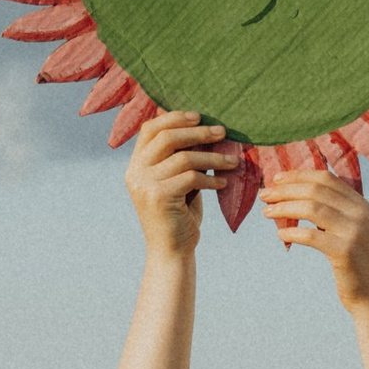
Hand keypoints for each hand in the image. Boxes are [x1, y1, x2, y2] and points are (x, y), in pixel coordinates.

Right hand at [125, 110, 235, 255]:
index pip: (150, 129)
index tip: (199, 117)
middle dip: (198, 132)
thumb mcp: (177, 182)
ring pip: (184, 158)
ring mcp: (145, 185)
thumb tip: (201, 127)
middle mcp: (135, 172)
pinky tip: (223, 182)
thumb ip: (180, 158)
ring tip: (233, 161)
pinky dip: (211, 178)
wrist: (171, 252)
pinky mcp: (159, 197)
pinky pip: (191, 178)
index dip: (174, 118)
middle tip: (222, 132)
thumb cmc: (179, 215)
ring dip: (213, 157)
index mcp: (136, 165)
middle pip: (167, 137)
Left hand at [262, 168, 368, 306]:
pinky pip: (311, 235)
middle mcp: (359, 213)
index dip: (298, 175)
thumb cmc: (358, 265)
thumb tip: (297, 200)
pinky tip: (280, 235)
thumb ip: (334, 214)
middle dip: (285, 190)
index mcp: (360, 204)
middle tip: (264, 195)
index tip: (277, 179)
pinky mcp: (345, 251)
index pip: (326, 178)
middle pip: (315, 189)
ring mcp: (353, 231)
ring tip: (266, 212)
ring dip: (284, 207)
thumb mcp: (352, 232)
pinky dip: (292, 232)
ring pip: (311, 208)